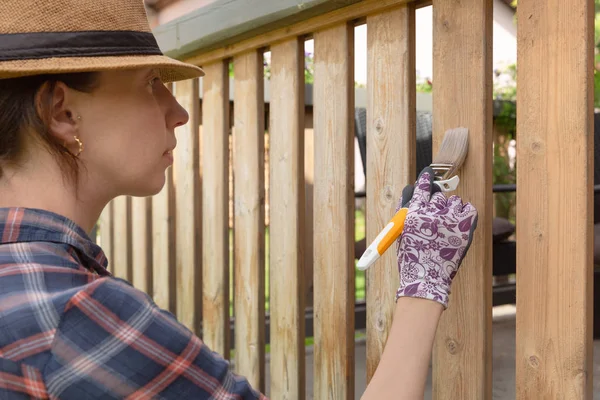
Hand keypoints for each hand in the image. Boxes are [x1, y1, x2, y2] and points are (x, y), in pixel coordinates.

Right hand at [395, 167, 477, 307]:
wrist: (427, 280)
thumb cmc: (411, 258)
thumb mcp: (401, 233)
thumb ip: (405, 212)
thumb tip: (411, 192)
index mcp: (414, 214)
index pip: (422, 188)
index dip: (425, 180)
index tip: (428, 174)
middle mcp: (432, 214)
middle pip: (438, 195)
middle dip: (436, 201)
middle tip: (435, 212)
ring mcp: (450, 221)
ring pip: (454, 201)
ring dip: (450, 208)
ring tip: (447, 221)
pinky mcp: (464, 229)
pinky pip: (469, 209)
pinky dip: (465, 212)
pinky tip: (459, 220)